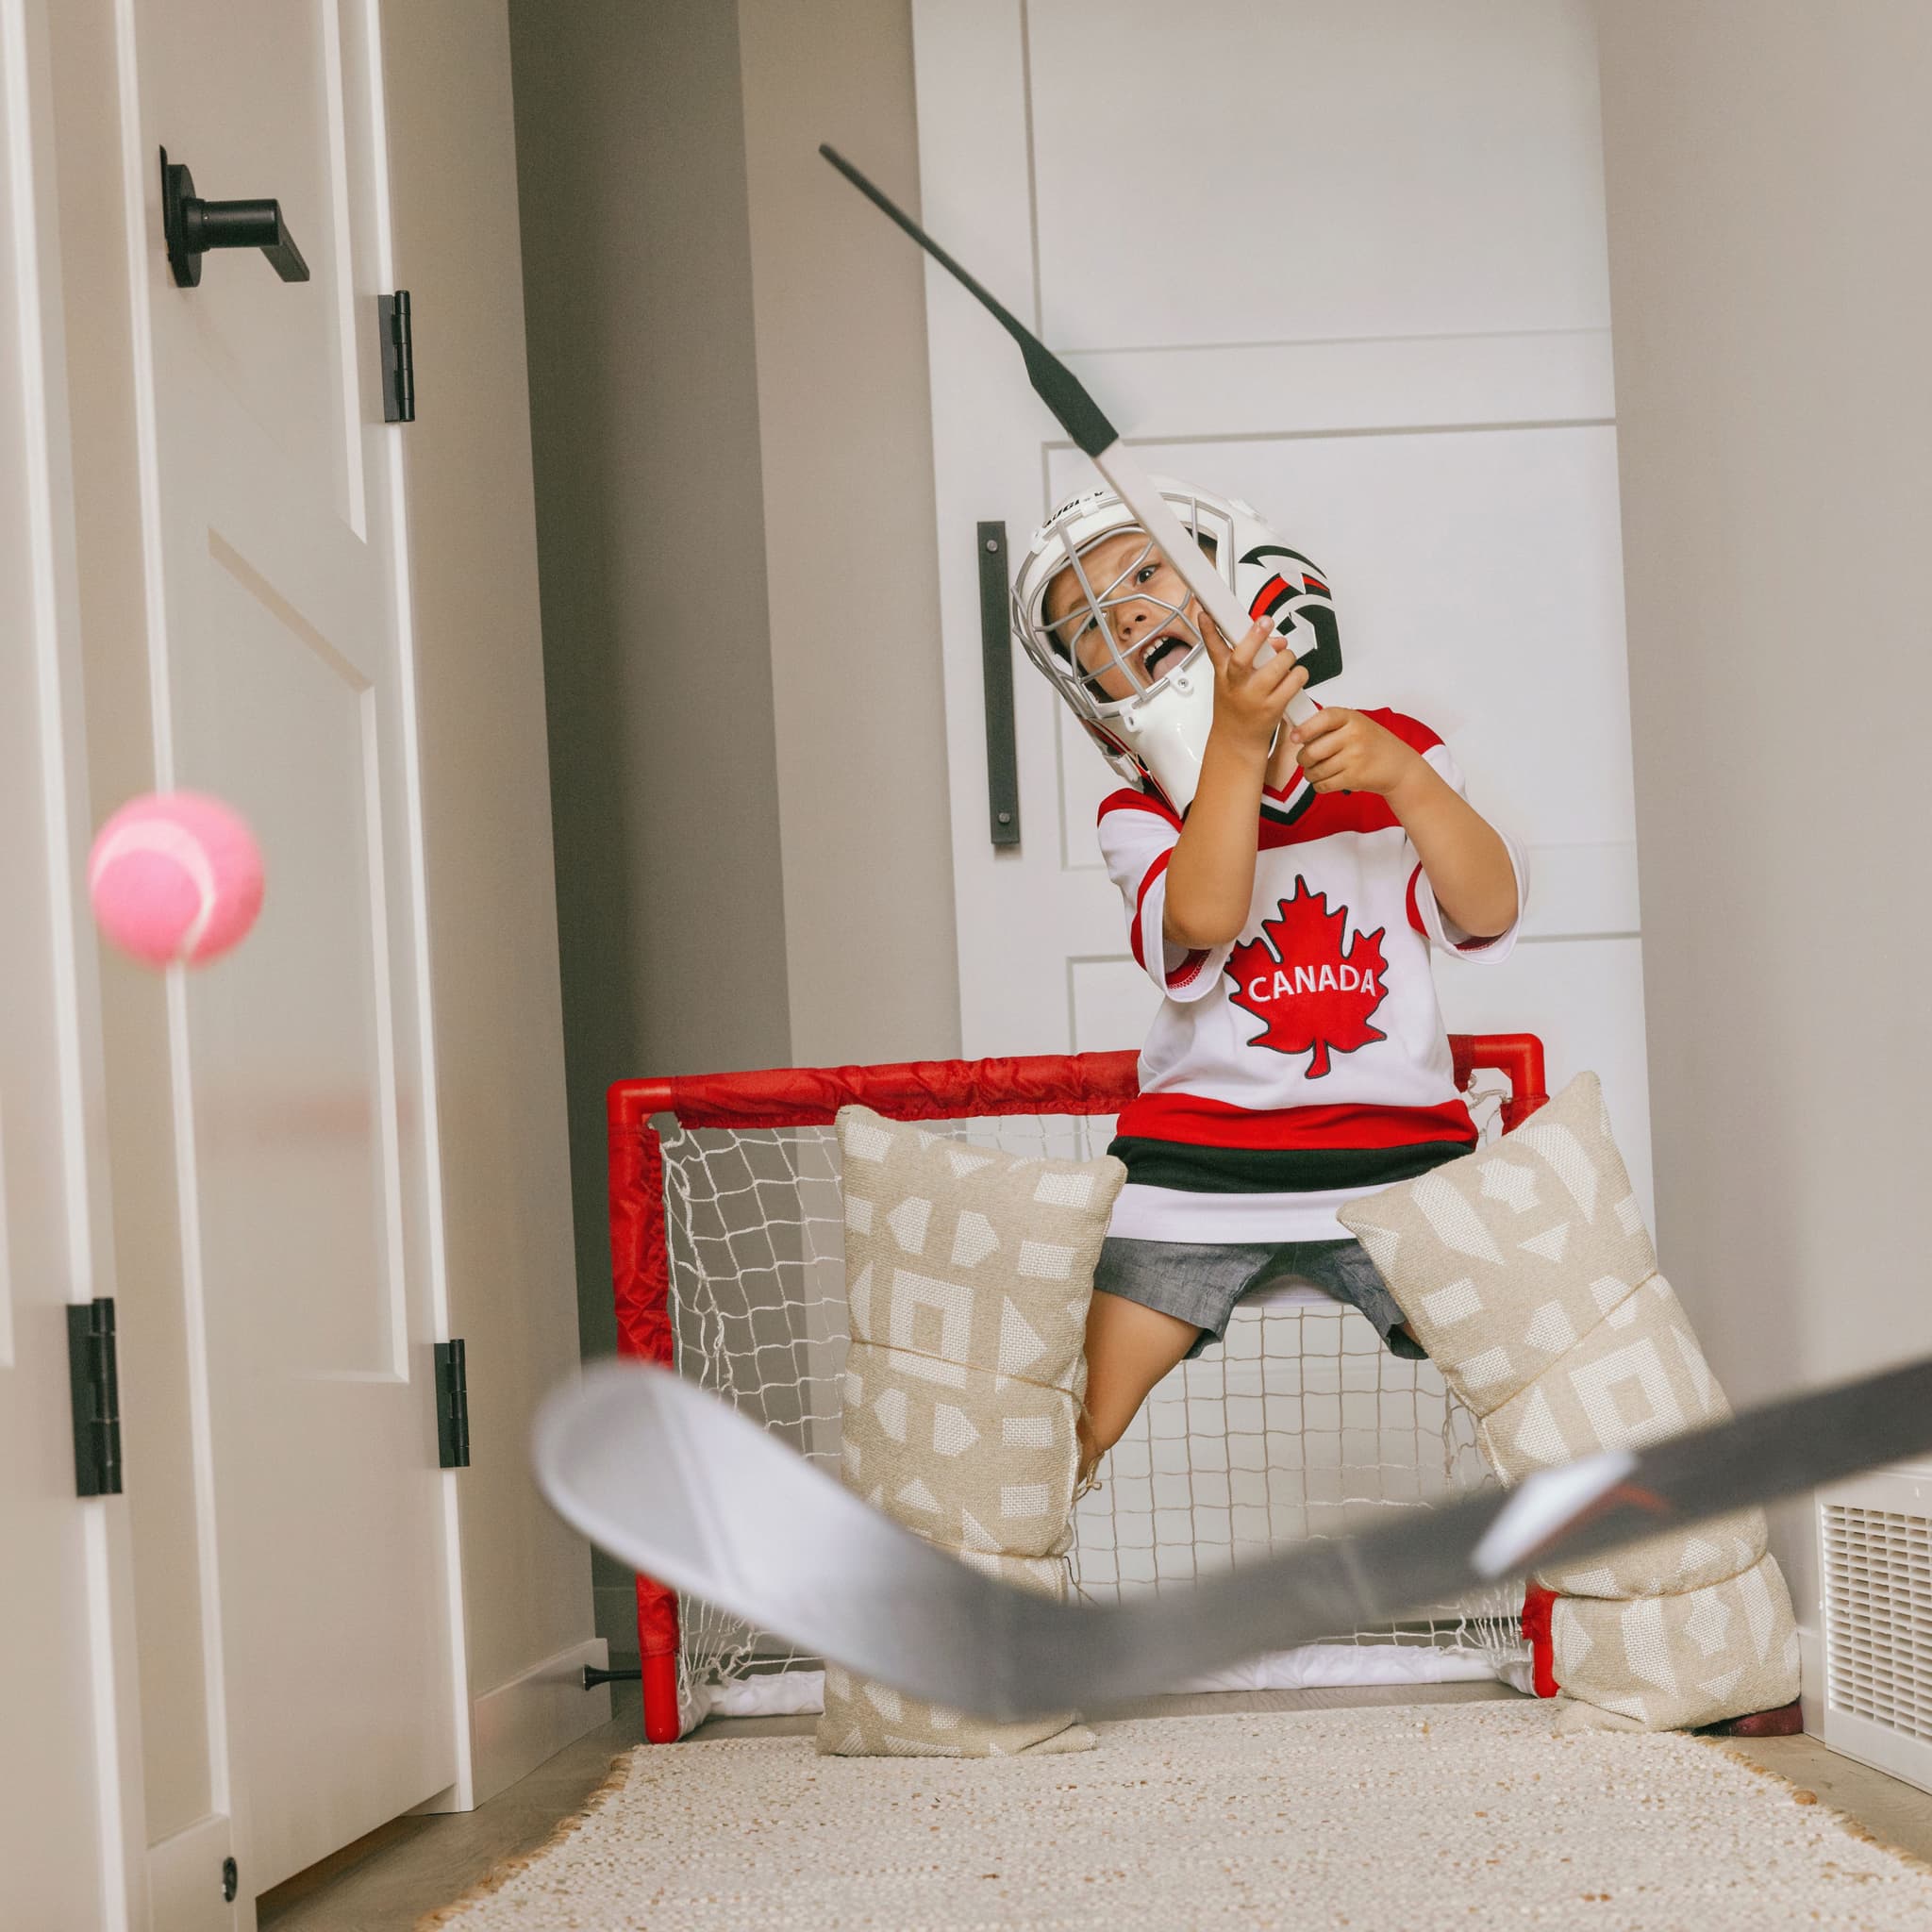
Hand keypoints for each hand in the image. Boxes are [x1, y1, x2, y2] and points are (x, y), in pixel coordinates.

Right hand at [1197, 612, 1309, 758]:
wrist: (1237, 741)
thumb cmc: (1235, 707)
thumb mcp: (1230, 680)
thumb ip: (1250, 655)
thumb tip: (1276, 641)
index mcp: (1223, 674)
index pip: (1213, 648)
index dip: (1209, 630)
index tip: (1205, 614)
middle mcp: (1237, 684)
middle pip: (1242, 657)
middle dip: (1255, 637)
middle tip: (1264, 622)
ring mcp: (1255, 696)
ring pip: (1279, 664)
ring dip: (1287, 657)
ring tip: (1284, 661)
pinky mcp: (1274, 707)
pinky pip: (1295, 680)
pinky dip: (1299, 674)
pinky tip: (1293, 678)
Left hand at [1289, 706, 1423, 796]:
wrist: (1399, 766)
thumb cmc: (1373, 745)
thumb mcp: (1355, 725)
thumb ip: (1330, 726)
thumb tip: (1297, 733)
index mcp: (1351, 718)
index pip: (1324, 718)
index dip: (1305, 728)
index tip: (1294, 737)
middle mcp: (1354, 735)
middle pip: (1313, 750)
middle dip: (1303, 759)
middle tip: (1305, 760)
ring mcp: (1355, 757)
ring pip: (1315, 770)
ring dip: (1311, 774)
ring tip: (1317, 771)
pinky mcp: (1355, 777)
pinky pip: (1324, 784)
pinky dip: (1319, 785)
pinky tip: (1325, 781)